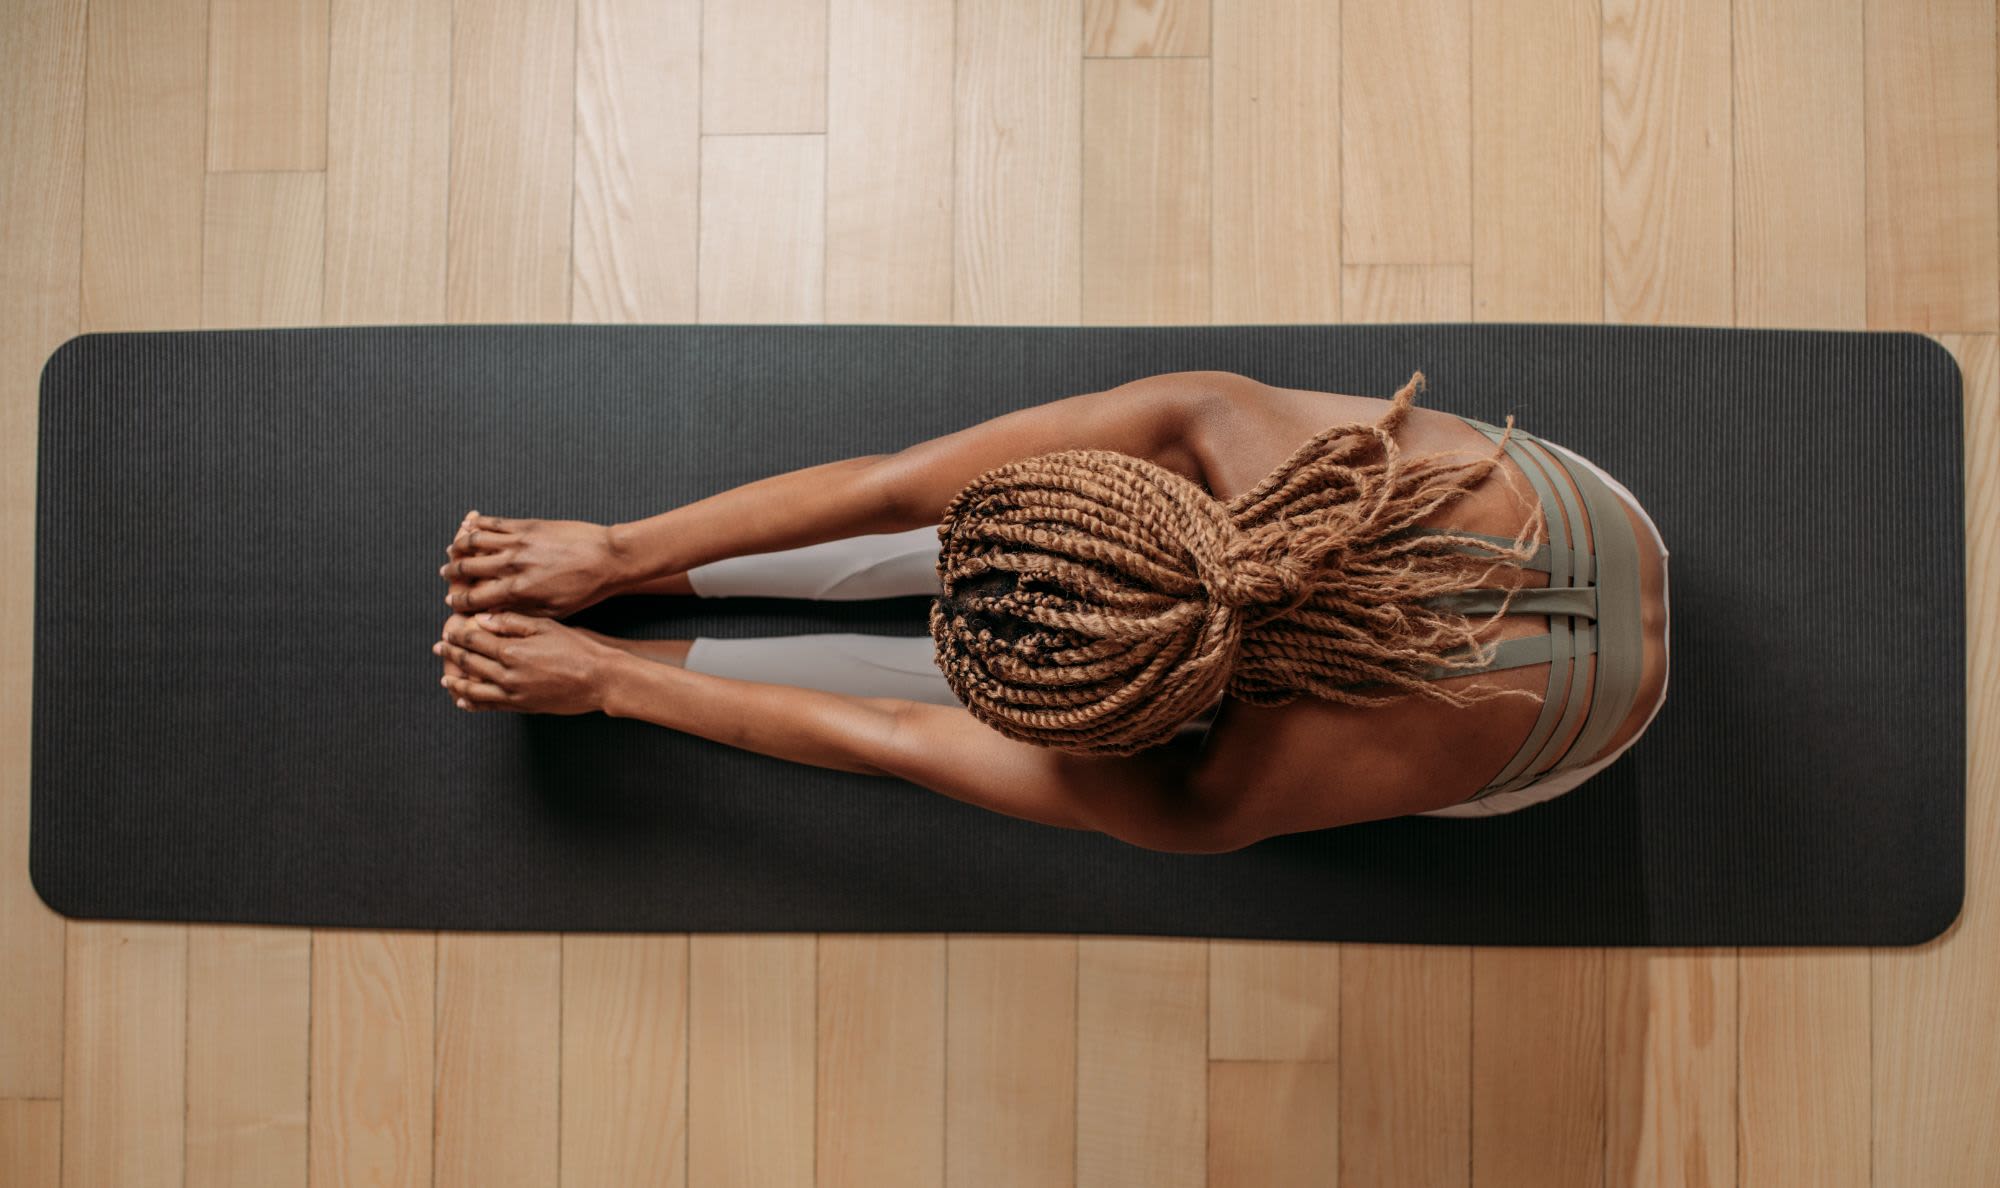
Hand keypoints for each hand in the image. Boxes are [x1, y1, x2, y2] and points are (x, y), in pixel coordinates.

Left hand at [433, 611, 623, 714]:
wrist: (600, 679)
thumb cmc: (578, 648)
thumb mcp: (546, 625)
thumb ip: (513, 622)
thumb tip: (483, 619)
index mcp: (512, 649)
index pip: (474, 640)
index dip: (458, 634)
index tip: (448, 630)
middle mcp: (507, 673)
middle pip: (470, 663)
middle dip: (451, 654)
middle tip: (439, 649)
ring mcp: (513, 693)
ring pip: (474, 688)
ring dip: (456, 682)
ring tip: (445, 679)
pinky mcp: (522, 706)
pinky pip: (490, 706)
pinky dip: (474, 702)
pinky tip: (465, 700)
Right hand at [441, 510, 628, 616]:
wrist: (608, 558)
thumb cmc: (585, 589)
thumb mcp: (553, 612)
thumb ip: (520, 613)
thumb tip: (494, 616)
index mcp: (518, 590)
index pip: (474, 597)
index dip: (459, 601)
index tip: (452, 603)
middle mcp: (512, 564)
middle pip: (467, 568)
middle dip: (452, 573)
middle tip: (446, 574)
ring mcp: (518, 541)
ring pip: (474, 541)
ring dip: (458, 546)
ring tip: (452, 550)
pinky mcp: (527, 525)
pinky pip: (493, 522)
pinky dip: (476, 524)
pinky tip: (469, 525)